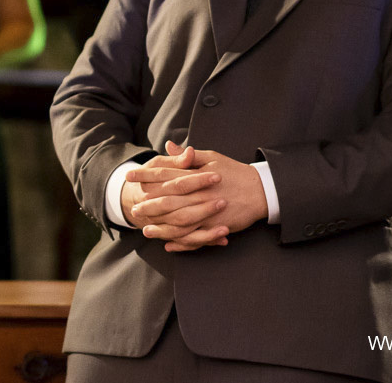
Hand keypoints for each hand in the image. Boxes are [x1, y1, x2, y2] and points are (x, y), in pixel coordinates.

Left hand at [133, 140, 269, 251]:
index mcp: (196, 175)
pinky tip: (168, 244)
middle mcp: (199, 195)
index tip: (130, 176)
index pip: (165, 174)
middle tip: (134, 208)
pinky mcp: (215, 227)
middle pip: (167, 201)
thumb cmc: (234, 172)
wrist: (261, 190)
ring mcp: (207, 213)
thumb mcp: (212, 157)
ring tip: (146, 230)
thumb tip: (169, 146)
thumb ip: (188, 156)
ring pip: (178, 223)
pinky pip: (195, 238)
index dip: (146, 175)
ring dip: (160, 228)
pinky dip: (180, 243)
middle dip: (148, 205)